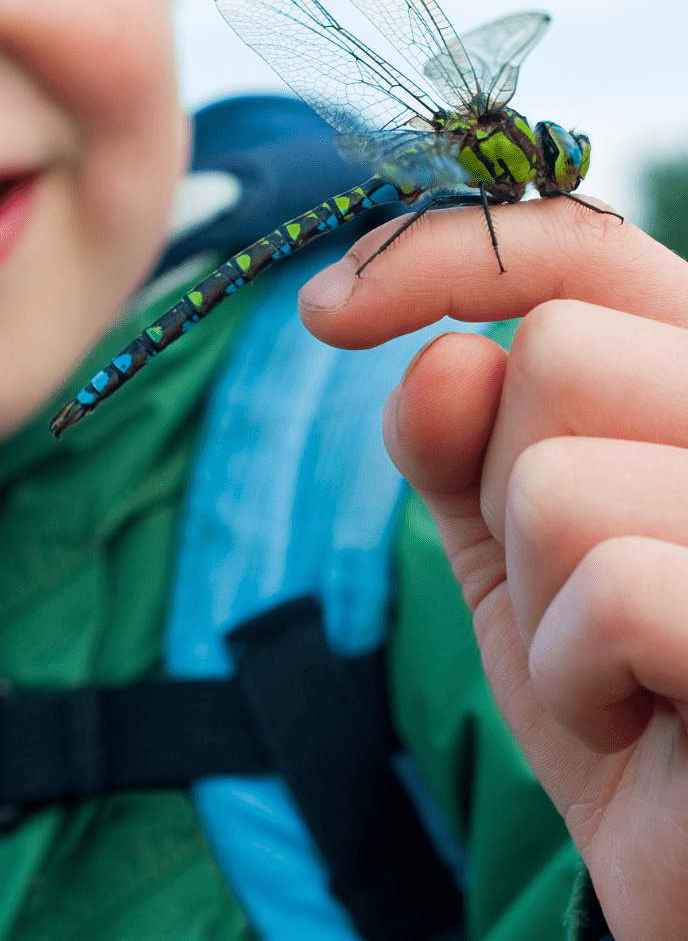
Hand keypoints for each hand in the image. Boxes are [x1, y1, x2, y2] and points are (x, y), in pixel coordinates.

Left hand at [298, 196, 687, 940]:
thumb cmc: (614, 687)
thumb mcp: (513, 542)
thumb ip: (462, 437)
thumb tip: (440, 360)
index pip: (580, 247)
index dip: (440, 256)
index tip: (326, 310)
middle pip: (555, 355)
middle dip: (509, 488)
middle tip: (575, 585)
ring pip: (557, 480)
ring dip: (541, 597)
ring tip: (612, 664)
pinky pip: (608, 596)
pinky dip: (578, 677)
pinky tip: (638, 719)